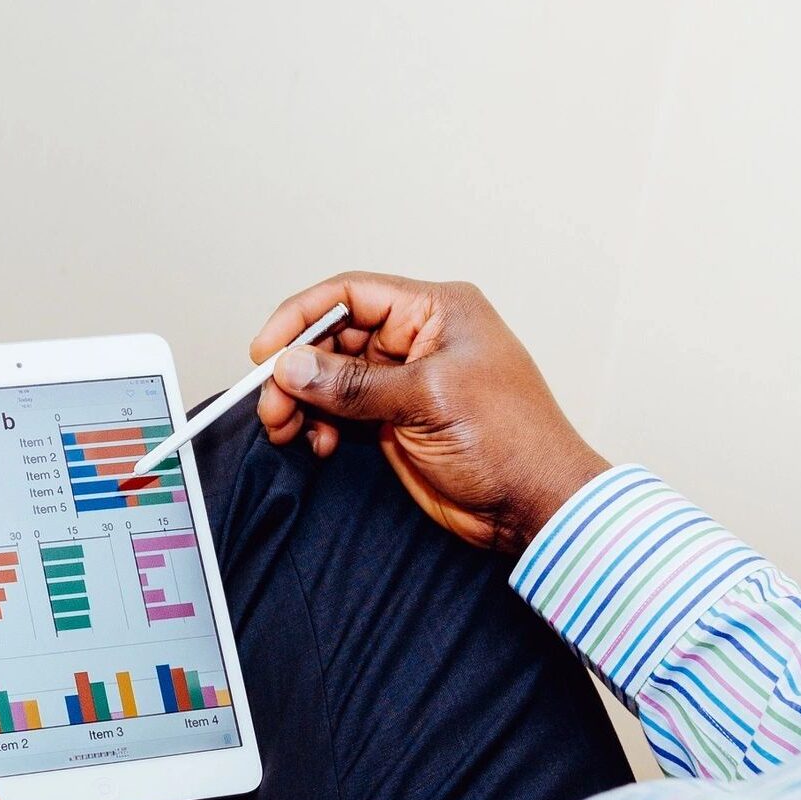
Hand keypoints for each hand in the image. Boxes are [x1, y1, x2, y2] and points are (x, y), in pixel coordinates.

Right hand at [253, 273, 610, 554]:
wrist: (535, 505)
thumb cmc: (511, 441)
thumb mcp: (427, 400)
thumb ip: (354, 384)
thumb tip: (292, 367)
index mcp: (436, 311)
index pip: (352, 294)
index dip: (302, 318)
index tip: (266, 352)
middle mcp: (418, 339)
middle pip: (334, 337)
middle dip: (297, 370)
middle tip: (272, 404)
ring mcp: (404, 381)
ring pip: (331, 378)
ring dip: (302, 401)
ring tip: (287, 428)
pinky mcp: (395, 420)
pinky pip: (341, 411)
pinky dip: (320, 425)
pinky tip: (319, 444)